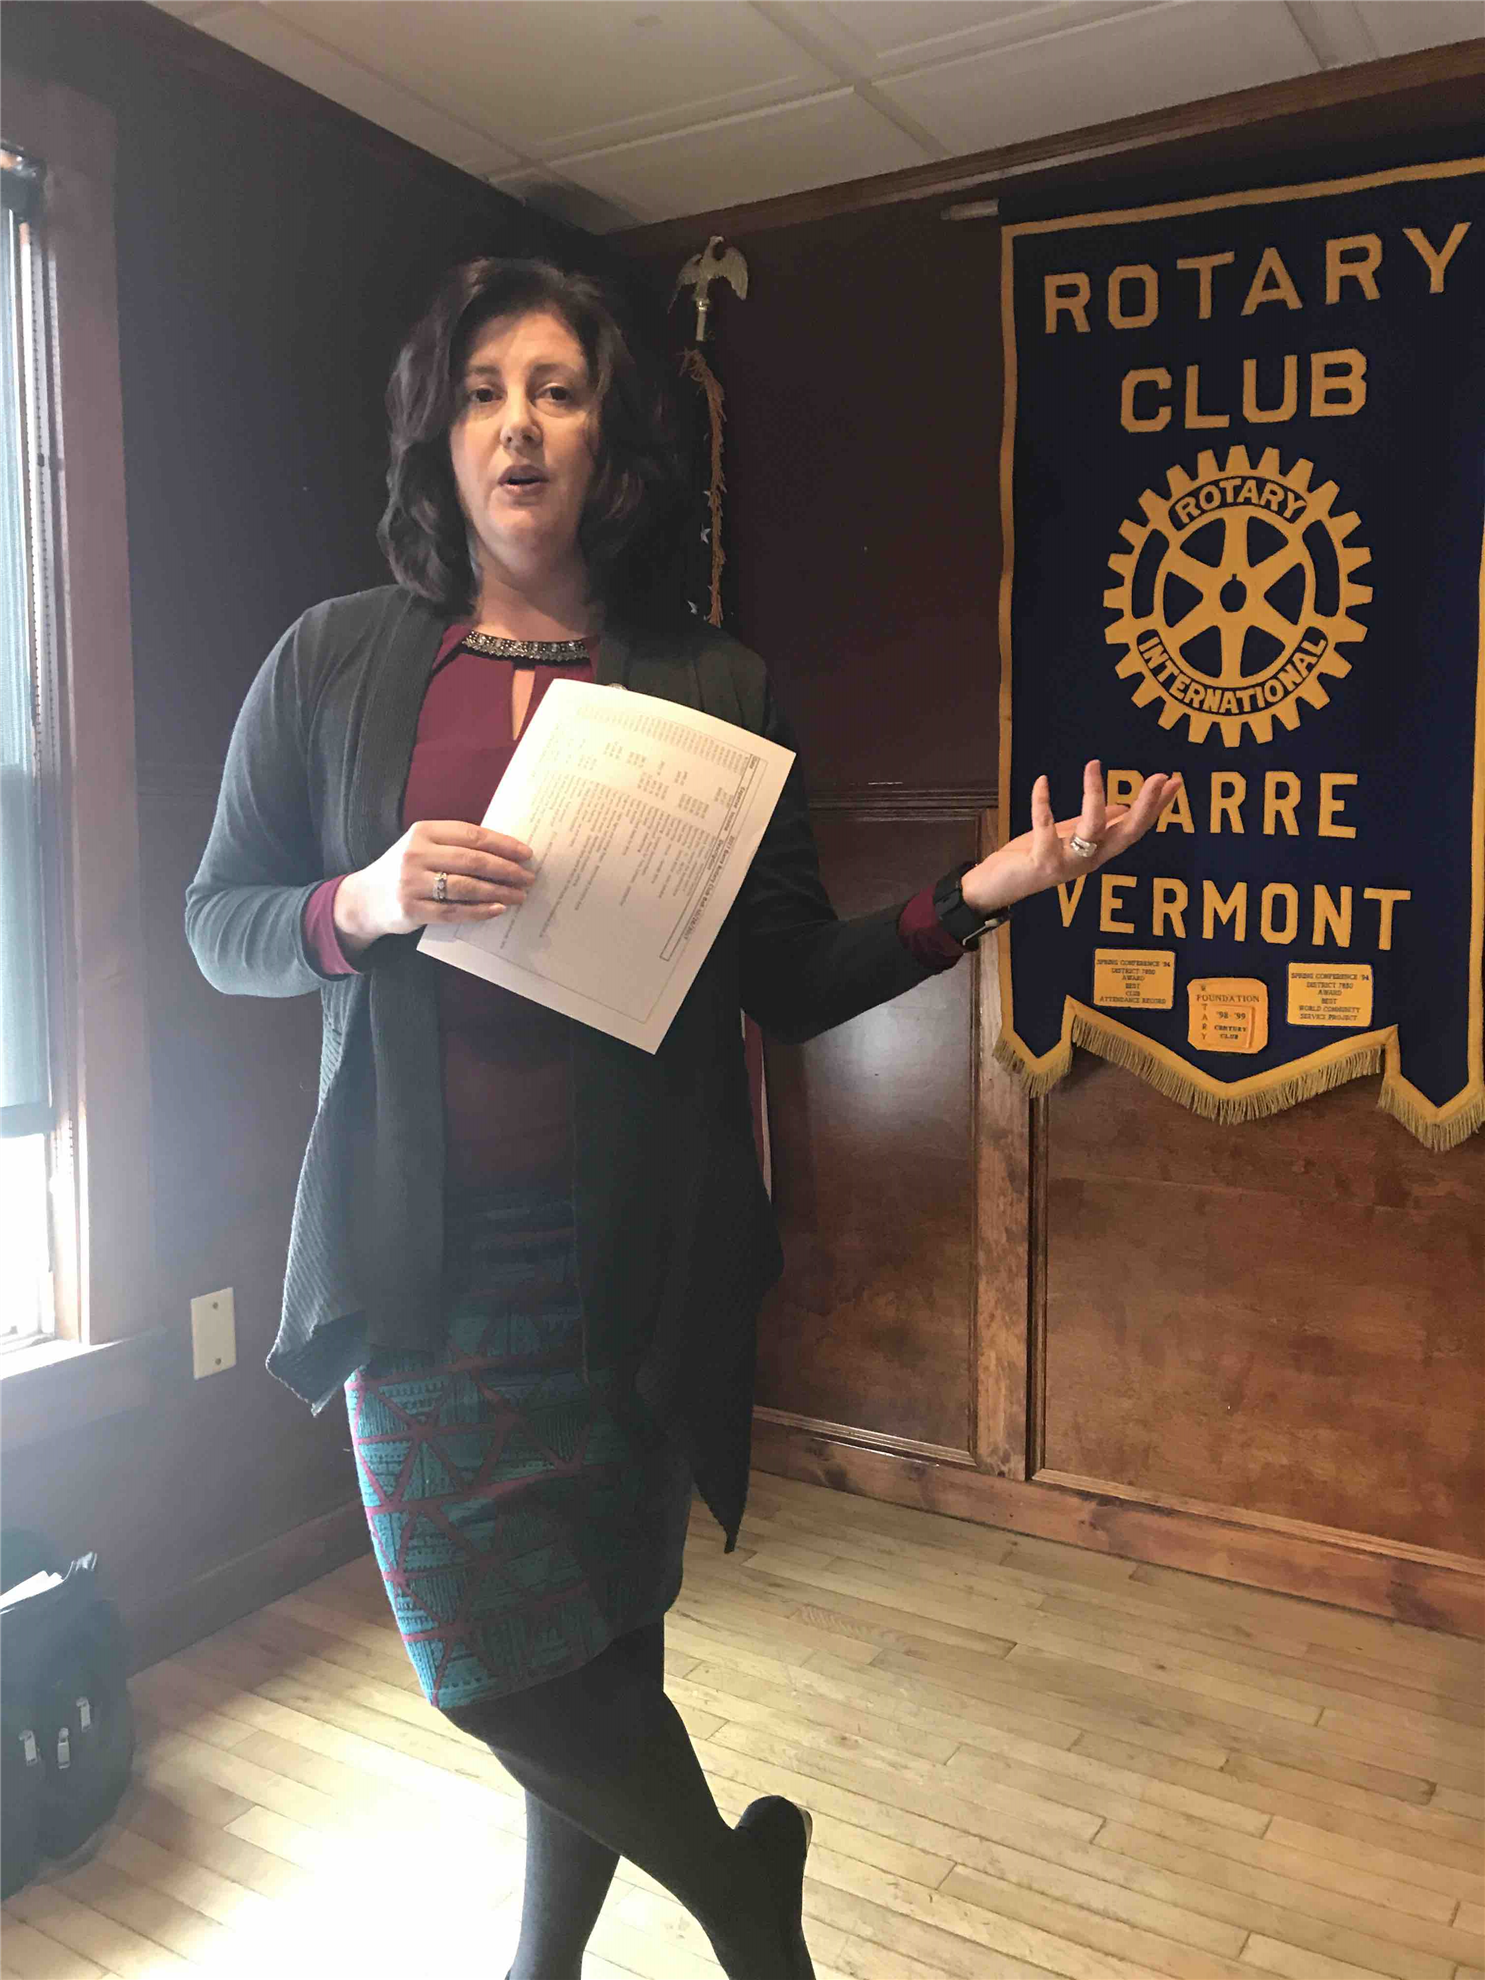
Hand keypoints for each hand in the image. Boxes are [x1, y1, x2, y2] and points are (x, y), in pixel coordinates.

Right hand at [334, 820, 536, 957]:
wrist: (365, 898)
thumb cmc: (405, 869)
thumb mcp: (423, 847)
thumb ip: (455, 846)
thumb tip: (505, 853)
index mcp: (423, 832)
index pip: (471, 835)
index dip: (502, 844)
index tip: (526, 853)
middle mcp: (415, 854)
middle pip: (472, 861)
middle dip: (506, 870)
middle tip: (528, 877)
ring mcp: (411, 882)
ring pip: (466, 887)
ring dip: (498, 892)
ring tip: (519, 896)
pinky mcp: (411, 909)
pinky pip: (454, 911)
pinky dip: (480, 911)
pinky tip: (497, 909)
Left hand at [960, 762, 1182, 915]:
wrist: (996, 887)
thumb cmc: (1031, 858)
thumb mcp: (1068, 837)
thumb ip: (1093, 825)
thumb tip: (1122, 807)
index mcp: (1099, 852)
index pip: (1136, 828)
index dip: (1157, 807)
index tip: (1174, 781)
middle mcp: (1089, 860)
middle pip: (1126, 832)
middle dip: (1146, 805)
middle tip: (1160, 777)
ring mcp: (1067, 864)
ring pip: (1092, 829)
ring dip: (1095, 795)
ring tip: (1093, 765)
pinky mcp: (1042, 863)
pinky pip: (1046, 828)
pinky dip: (1043, 803)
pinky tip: (1043, 781)